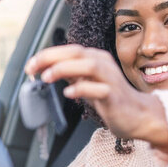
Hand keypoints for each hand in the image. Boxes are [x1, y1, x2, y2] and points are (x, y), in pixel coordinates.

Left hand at [25, 44, 167, 150]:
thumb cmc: (111, 98)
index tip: (30, 65)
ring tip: (47, 77)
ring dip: (65, 69)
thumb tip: (46, 68)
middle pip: (76, 53)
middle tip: (33, 68)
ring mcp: (110, 79)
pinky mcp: (114, 96)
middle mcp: (103, 64)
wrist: (137, 115)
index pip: (69, 50)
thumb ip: (71, 73)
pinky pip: (98, 89)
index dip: (47, 55)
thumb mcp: (87, 81)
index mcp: (95, 58)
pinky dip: (82, 89)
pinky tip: (69, 93)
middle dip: (51, 57)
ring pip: (88, 65)